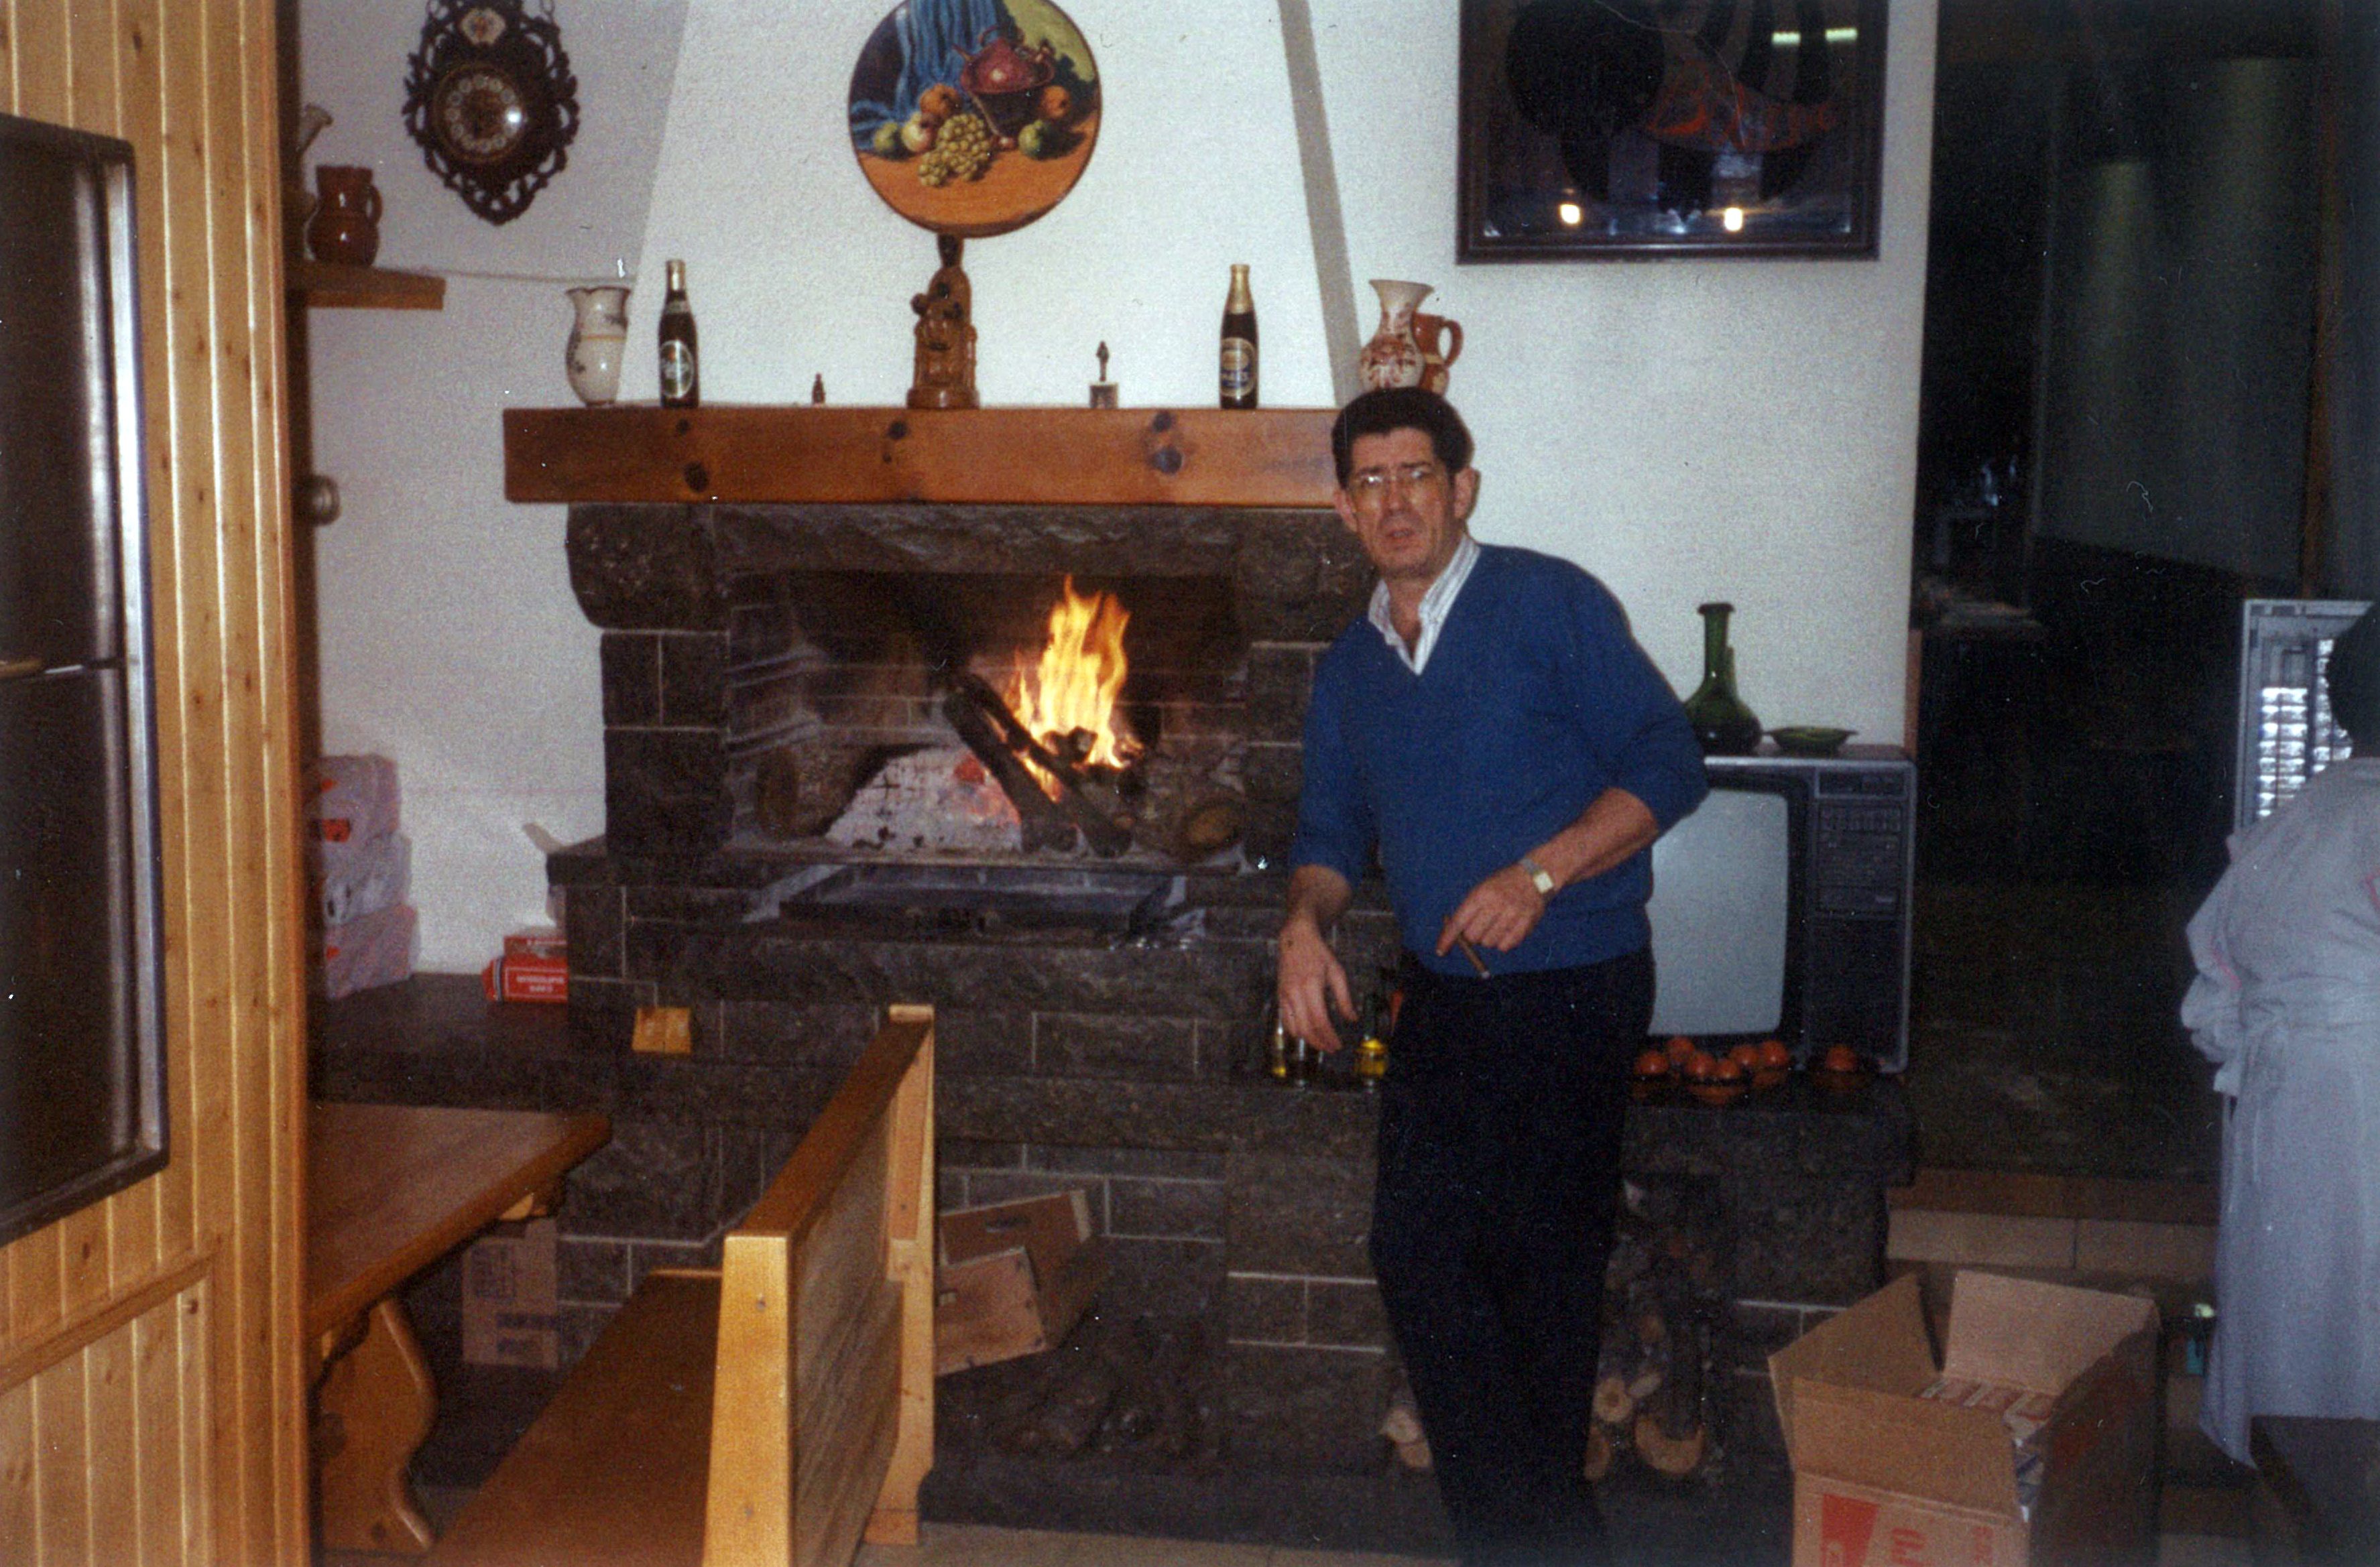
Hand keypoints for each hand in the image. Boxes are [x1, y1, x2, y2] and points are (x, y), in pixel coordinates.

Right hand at [1277, 914, 1354, 1051]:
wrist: (1295, 939)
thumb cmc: (1318, 954)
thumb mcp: (1337, 972)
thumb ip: (1344, 998)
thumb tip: (1351, 1018)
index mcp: (1311, 986)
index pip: (1319, 1020)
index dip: (1329, 1036)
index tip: (1337, 1044)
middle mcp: (1295, 993)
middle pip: (1306, 1028)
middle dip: (1320, 1042)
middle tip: (1331, 1048)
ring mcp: (1284, 995)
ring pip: (1294, 1028)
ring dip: (1308, 1040)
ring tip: (1321, 1042)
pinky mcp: (1279, 996)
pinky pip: (1285, 1021)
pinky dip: (1295, 1031)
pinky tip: (1306, 1033)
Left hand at [1437, 864, 1546, 957]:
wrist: (1536, 877)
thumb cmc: (1503, 885)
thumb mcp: (1483, 889)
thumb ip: (1469, 910)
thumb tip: (1454, 936)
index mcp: (1481, 894)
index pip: (1459, 921)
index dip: (1448, 938)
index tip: (1440, 951)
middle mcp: (1496, 904)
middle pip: (1473, 936)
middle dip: (1473, 937)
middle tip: (1481, 927)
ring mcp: (1512, 914)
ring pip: (1489, 943)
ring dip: (1489, 939)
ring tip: (1498, 925)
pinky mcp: (1526, 924)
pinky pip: (1506, 946)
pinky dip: (1504, 943)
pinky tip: (1508, 929)